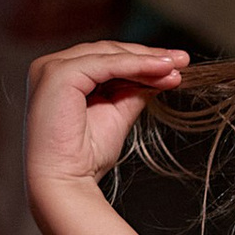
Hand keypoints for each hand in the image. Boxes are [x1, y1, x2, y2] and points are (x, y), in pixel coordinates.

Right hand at [26, 38, 191, 212]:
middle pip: (108, 52)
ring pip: (109, 55)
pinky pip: (107, 64)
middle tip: (182, 62)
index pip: (106, 58)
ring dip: (147, 61)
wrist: (65, 182)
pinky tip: (162, 70)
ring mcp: (52, 68)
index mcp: (62, 76)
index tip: (176, 66)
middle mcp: (51, 67)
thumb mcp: (117, 114)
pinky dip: (137, 66)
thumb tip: (161, 74)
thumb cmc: (84, 157)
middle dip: (148, 56)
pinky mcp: (59, 74)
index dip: (142, 59)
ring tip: (176, 69)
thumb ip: (133, 91)